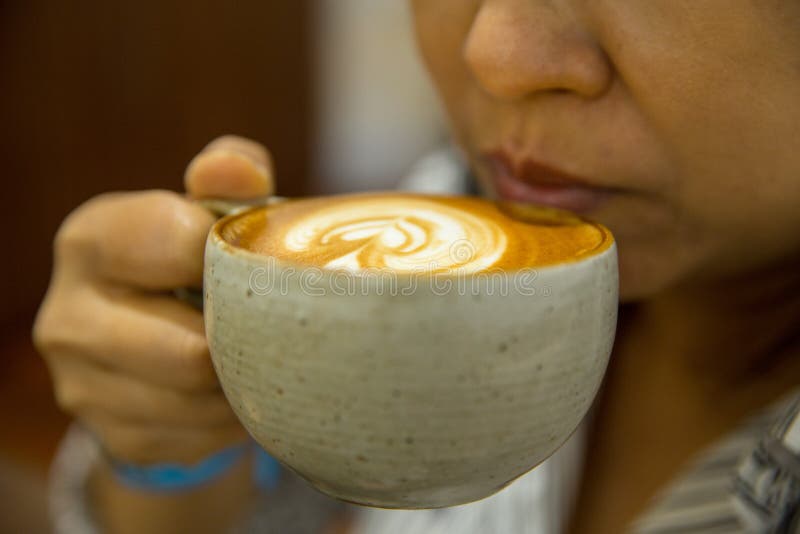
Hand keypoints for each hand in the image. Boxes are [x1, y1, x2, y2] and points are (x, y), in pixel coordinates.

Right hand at [34, 135, 274, 464]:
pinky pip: (198, 437)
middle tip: (270, 326)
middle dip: (241, 340)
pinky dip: (230, 416)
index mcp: (91, 240)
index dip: (238, 260)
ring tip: (256, 355)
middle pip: (189, 351)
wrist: (150, 338)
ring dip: (241, 382)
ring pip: (198, 402)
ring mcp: (81, 384)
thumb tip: (238, 172)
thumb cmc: (187, 259)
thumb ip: (230, 175)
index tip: (259, 265)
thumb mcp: (205, 207)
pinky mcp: (111, 434)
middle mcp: (68, 315)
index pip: (181, 247)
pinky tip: (234, 388)